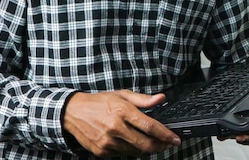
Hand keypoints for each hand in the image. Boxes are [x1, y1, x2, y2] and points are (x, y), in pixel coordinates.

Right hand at [63, 90, 180, 156]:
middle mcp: (116, 128)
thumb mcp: (122, 95)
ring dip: (147, 148)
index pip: (150, 126)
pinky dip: (132, 150)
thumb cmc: (100, 102)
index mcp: (122, 112)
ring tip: (153, 142)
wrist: (73, 113)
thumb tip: (161, 98)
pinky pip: (123, 154)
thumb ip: (143, 99)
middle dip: (161, 146)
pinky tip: (133, 142)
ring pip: (136, 151)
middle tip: (168, 143)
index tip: (175, 138)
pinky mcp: (102, 152)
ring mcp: (108, 142)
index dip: (165, 134)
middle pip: (145, 144)